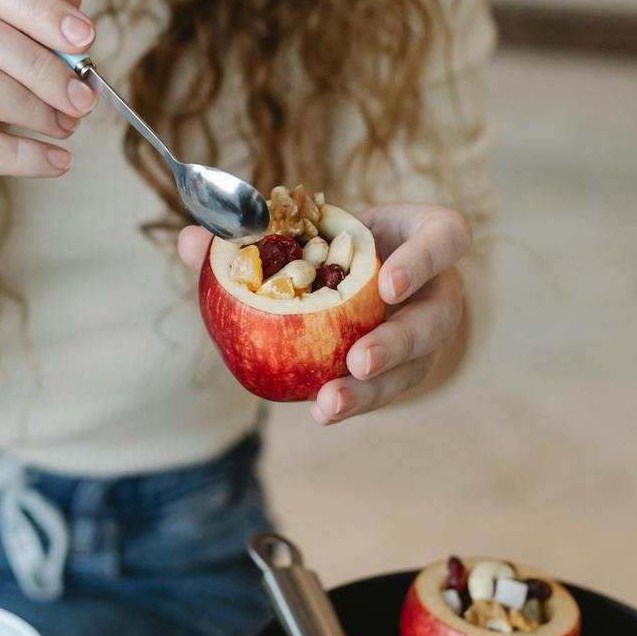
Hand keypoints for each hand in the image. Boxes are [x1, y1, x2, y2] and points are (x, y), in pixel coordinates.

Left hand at [177, 202, 470, 423]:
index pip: (447, 238)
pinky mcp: (408, 369)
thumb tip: (189, 240)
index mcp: (426, 237)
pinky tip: (318, 409)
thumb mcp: (308, 226)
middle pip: (437, 319)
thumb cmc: (335, 239)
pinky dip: (353, 399)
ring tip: (328, 406)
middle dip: (399, 343)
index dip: (423, 260)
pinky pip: (386, 390)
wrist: (363, 272)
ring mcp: (428, 335)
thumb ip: (252, 233)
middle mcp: (438, 288)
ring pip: (415, 368)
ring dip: (373, 391)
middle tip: (357, 361)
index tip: (385, 284)